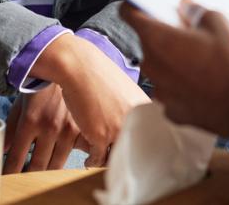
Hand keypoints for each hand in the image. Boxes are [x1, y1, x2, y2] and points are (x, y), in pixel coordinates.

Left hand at [4, 83, 80, 172]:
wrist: (67, 67)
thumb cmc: (40, 85)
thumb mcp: (20, 103)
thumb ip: (10, 127)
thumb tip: (2, 148)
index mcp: (30, 120)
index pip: (16, 157)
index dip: (10, 172)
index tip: (8, 177)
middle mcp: (49, 127)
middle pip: (36, 166)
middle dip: (28, 175)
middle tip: (24, 176)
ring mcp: (67, 129)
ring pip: (55, 165)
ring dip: (46, 170)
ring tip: (41, 169)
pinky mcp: (81, 129)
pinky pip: (75, 154)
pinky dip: (66, 158)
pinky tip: (62, 157)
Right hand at [31, 34, 149, 166]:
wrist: (80, 67)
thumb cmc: (100, 76)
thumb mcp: (126, 91)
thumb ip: (133, 110)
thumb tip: (133, 128)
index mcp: (144, 110)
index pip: (148, 138)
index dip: (137, 147)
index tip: (129, 151)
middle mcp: (134, 121)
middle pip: (132, 149)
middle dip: (122, 155)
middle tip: (113, 157)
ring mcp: (117, 129)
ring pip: (115, 156)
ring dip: (106, 159)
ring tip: (100, 157)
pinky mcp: (100, 135)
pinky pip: (98, 158)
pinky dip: (92, 161)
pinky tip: (89, 159)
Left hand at [120, 0, 228, 136]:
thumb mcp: (218, 23)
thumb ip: (196, 11)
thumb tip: (186, 7)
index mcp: (157, 39)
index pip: (128, 15)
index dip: (134, 7)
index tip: (143, 7)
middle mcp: (152, 66)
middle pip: (147, 42)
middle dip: (162, 36)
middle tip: (187, 34)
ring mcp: (160, 91)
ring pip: (158, 68)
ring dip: (171, 62)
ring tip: (198, 61)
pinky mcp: (172, 111)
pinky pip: (169, 91)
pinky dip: (179, 86)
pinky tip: (200, 84)